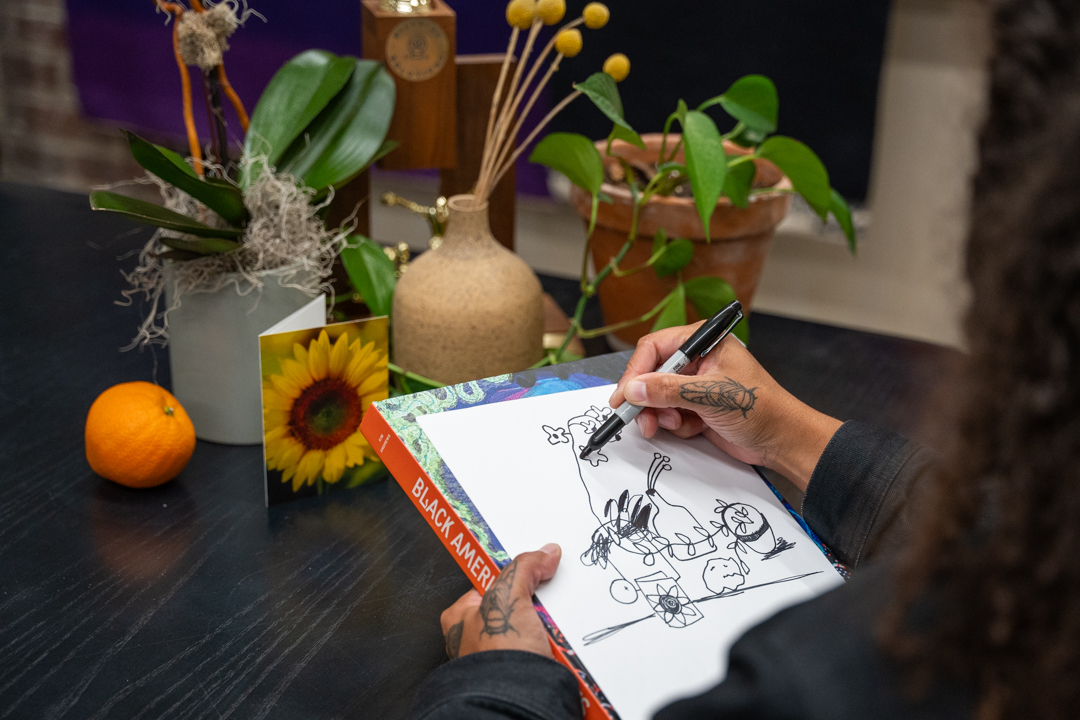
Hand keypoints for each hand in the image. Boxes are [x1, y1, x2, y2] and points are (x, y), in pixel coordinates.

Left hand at [441, 544, 561, 659]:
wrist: (516, 704)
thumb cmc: (496, 658)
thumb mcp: (508, 598)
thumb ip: (524, 569)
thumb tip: (544, 553)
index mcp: (461, 618)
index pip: (491, 583)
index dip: (515, 575)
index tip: (536, 567)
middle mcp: (478, 638)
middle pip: (518, 604)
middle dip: (539, 605)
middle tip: (546, 606)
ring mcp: (503, 657)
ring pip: (536, 628)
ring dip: (552, 628)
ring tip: (556, 630)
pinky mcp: (525, 671)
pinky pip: (547, 649)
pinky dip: (559, 647)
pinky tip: (562, 646)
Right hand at [609, 323, 840, 490]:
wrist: (783, 442)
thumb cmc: (760, 408)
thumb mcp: (710, 395)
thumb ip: (667, 391)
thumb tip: (632, 389)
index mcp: (704, 342)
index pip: (655, 348)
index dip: (636, 372)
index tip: (624, 396)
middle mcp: (698, 360)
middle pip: (652, 374)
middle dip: (647, 399)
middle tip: (640, 419)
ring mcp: (697, 385)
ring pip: (658, 397)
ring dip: (661, 414)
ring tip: (676, 424)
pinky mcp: (697, 407)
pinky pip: (670, 414)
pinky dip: (676, 425)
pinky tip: (694, 429)